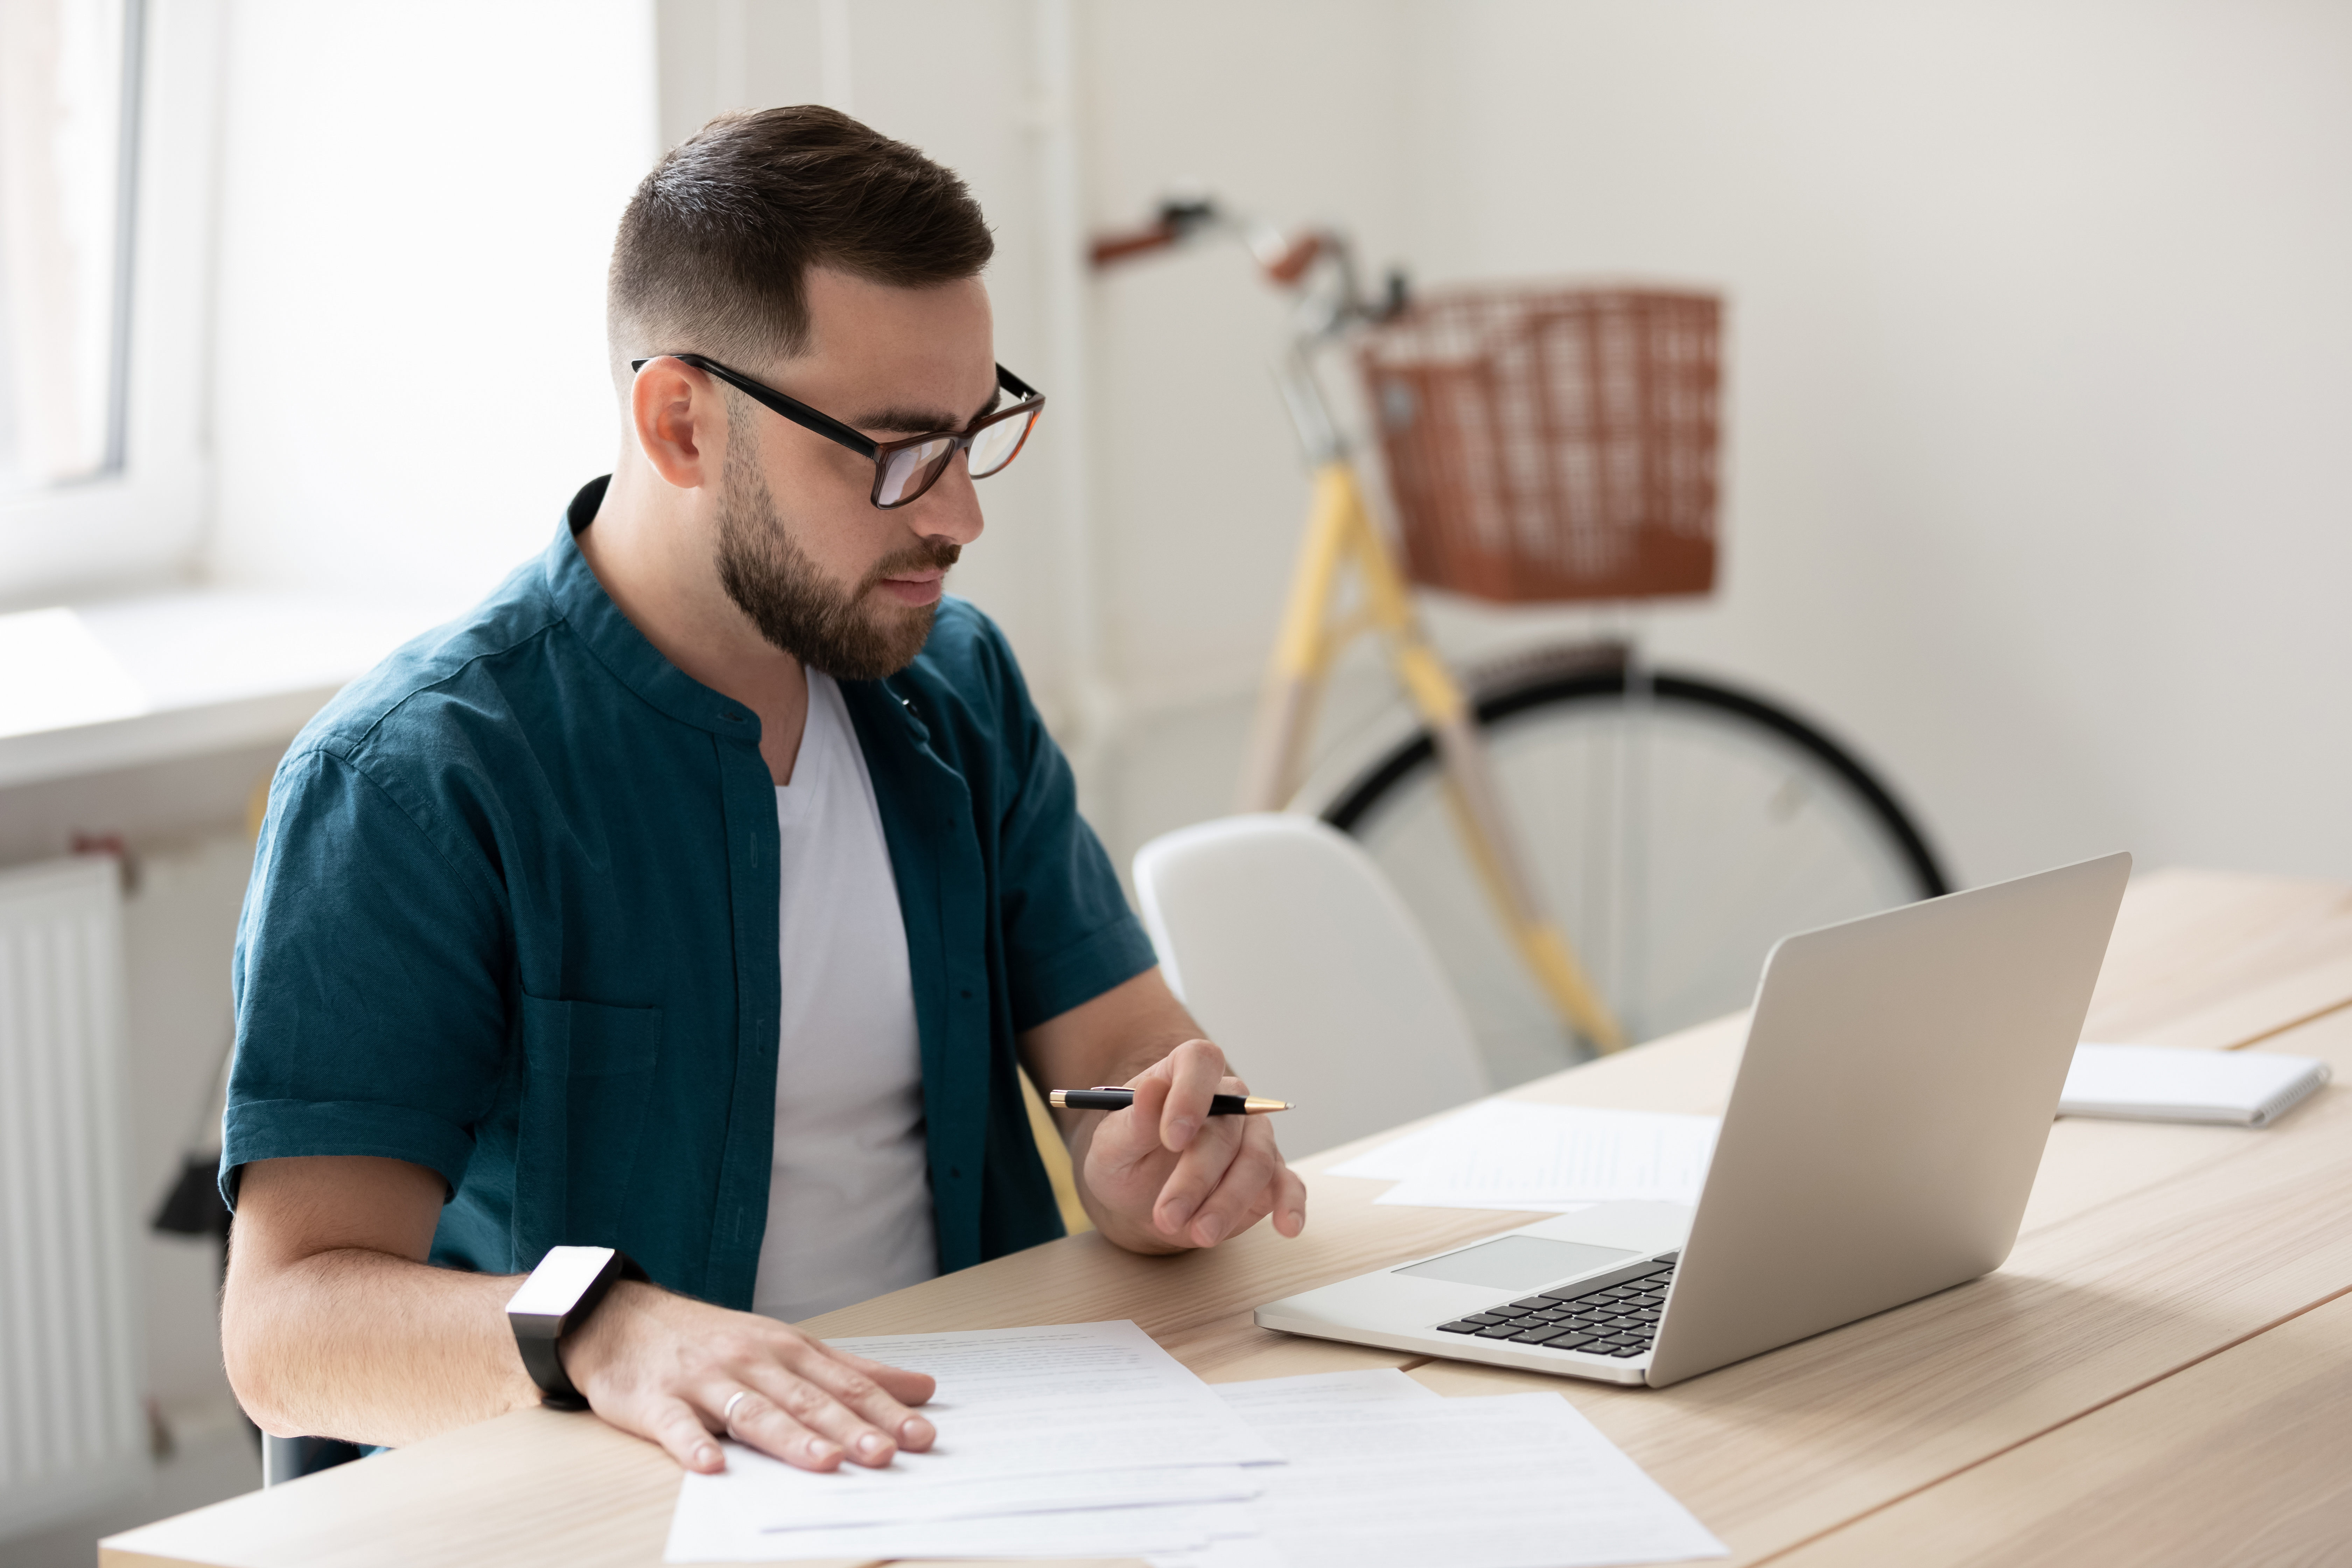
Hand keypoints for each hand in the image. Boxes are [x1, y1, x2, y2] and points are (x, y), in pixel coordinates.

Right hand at [561, 1281, 936, 1474]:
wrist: (623, 1319)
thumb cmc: (714, 1340)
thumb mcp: (787, 1347)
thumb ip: (851, 1372)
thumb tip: (919, 1387)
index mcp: (786, 1350)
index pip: (845, 1384)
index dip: (885, 1410)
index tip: (922, 1434)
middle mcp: (751, 1361)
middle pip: (807, 1399)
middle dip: (849, 1428)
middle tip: (887, 1453)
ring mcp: (704, 1380)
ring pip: (753, 1412)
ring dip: (790, 1438)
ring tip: (826, 1461)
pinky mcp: (657, 1400)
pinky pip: (676, 1425)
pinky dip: (693, 1444)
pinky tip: (711, 1465)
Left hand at [1074, 1038, 1307, 1252]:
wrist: (1140, 1201)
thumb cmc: (1127, 1163)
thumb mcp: (1113, 1146)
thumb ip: (1133, 1120)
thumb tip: (1152, 1089)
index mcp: (1183, 1076)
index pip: (1199, 1062)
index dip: (1190, 1095)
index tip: (1172, 1138)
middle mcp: (1227, 1102)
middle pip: (1226, 1129)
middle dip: (1196, 1178)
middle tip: (1168, 1215)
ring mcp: (1252, 1137)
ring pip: (1257, 1162)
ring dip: (1228, 1203)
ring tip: (1199, 1234)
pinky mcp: (1269, 1176)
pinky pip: (1288, 1183)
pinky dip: (1289, 1204)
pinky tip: (1287, 1226)